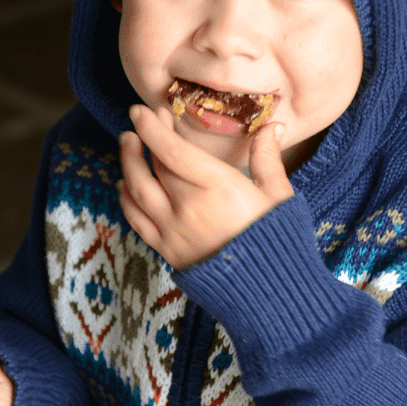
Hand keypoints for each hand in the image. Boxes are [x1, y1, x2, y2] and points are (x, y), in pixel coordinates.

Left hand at [118, 104, 294, 269]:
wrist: (268, 295)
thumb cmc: (277, 242)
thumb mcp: (279, 197)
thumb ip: (268, 159)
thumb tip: (272, 127)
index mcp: (220, 188)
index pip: (173, 151)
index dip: (153, 128)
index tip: (143, 111)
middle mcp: (190, 208)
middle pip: (155, 166)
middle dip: (146, 138)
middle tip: (147, 121)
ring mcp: (174, 231)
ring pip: (137, 190)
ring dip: (128, 163)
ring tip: (128, 144)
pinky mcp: (168, 251)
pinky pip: (136, 219)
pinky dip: (126, 198)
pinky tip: (126, 185)